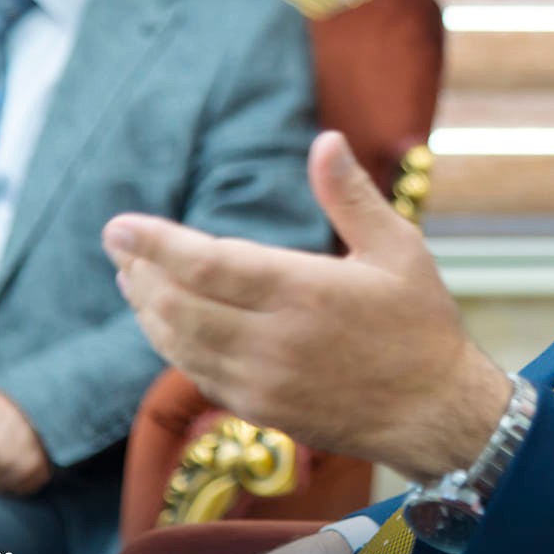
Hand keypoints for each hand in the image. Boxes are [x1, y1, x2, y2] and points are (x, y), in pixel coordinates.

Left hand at [105, 131, 511, 481]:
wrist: (435, 414)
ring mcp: (262, 382)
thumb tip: (325, 140)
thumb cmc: (420, 324)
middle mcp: (274, 341)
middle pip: (178, 305)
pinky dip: (172, 344)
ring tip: (132, 278)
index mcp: (304, 292)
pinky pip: (197, 373)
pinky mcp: (260, 410)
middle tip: (119, 245)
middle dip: (139, 272)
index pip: (206, 264)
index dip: (155, 244)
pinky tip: (168, 322)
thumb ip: (351, 196)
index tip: (119, 225)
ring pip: (179, 343)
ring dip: (148, 308)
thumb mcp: (399, 249)